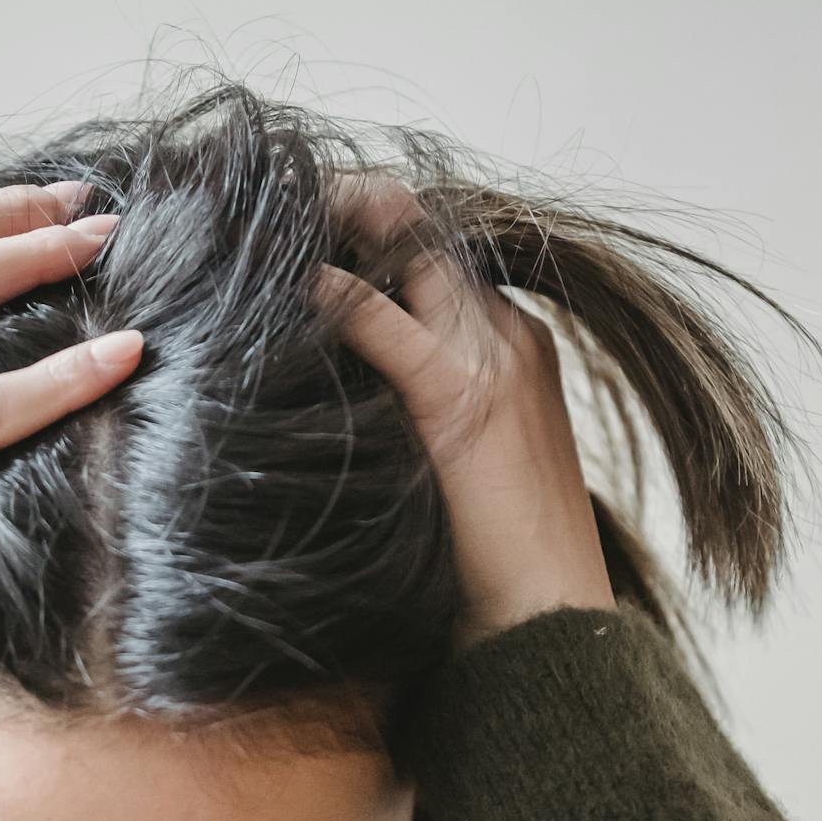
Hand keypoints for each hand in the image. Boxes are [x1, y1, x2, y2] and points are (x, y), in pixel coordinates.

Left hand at [318, 177, 615, 658]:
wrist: (548, 620)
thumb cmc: (497, 568)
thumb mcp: (460, 473)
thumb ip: (420, 422)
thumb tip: (347, 409)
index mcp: (518, 351)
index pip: (445, 261)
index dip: (381, 235)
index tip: (320, 228)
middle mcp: (511, 339)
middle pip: (429, 238)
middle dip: (356, 208)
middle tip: (283, 200)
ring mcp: (494, 361)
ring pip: (412, 255)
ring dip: (341, 226)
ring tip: (273, 216)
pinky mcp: (463, 399)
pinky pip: (386, 321)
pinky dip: (335, 296)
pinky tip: (288, 284)